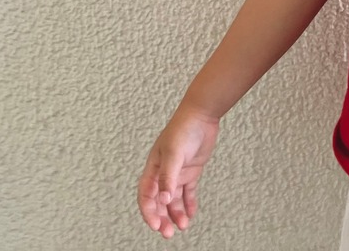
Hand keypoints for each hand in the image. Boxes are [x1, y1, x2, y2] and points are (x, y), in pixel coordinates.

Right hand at [137, 109, 219, 238]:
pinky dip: (188, 204)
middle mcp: (163, 172)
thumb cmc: (183, 129)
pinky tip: (190, 215)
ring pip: (173, 200)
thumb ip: (168, 177)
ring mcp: (177, 173)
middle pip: (159, 201)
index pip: (146, 195)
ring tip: (183, 226)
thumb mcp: (174, 154)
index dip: (148, 212)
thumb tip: (164, 200)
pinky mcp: (190, 171)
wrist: (202, 115)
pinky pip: (187, 192)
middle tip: (168, 233)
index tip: (155, 226)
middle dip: (162, 218)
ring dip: (175, 214)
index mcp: (153, 168)